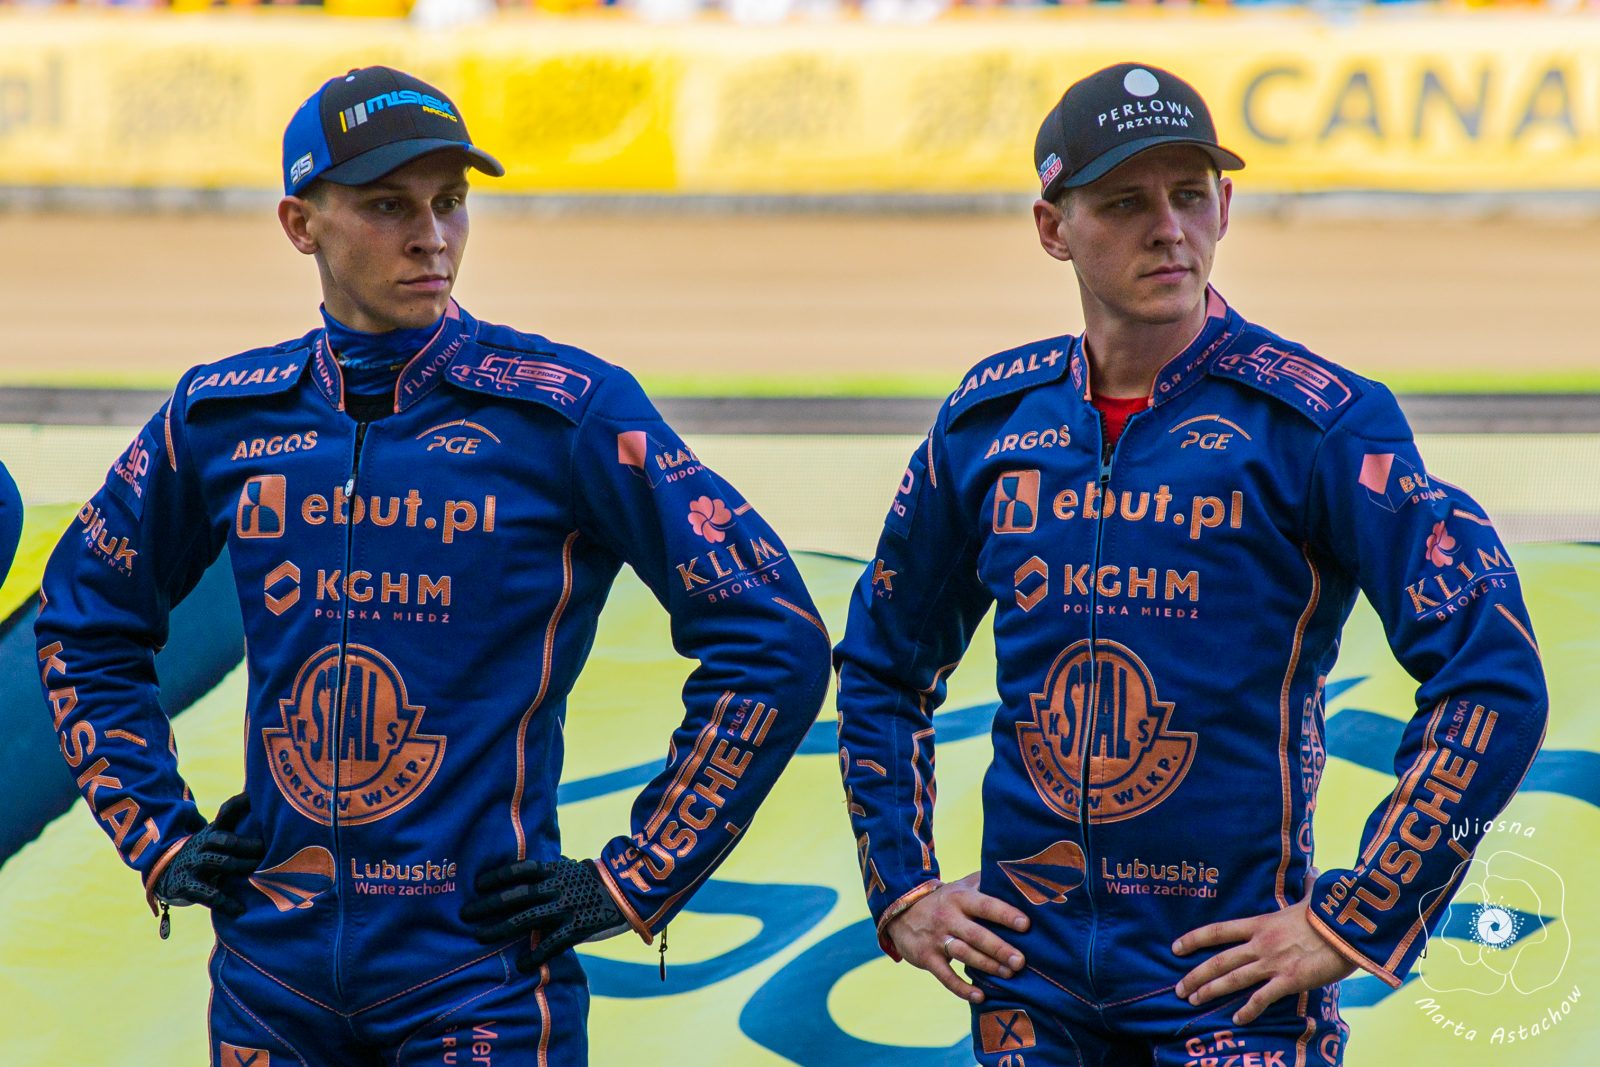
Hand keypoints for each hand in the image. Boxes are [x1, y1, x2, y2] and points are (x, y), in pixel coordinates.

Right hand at [153, 793, 263, 916]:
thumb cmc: (205, 851)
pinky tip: (240, 910)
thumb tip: (262, 797)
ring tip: (260, 873)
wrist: (164, 872)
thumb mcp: (218, 833)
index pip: (226, 812)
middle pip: (225, 840)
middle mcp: (203, 845)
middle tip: (268, 850)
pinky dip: (226, 903)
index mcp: (213, 831)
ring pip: (220, 862)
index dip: (240, 803)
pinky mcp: (186, 886)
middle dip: (248, 845)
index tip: (256, 798)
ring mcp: (194, 865)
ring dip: (241, 867)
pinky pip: (209, 894)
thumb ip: (239, 819)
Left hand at [460, 856, 626, 973]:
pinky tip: (521, 965)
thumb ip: (550, 871)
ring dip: (500, 928)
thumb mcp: (572, 868)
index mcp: (554, 870)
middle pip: (516, 896)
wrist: (628, 891)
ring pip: (527, 918)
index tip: (477, 884)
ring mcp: (566, 908)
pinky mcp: (577, 928)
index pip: (519, 870)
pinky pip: (552, 944)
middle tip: (465, 913)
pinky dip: (535, 955)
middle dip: (488, 905)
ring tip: (480, 937)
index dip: (497, 877)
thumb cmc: (595, 880)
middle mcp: (556, 887)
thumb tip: (529, 872)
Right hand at [884, 872, 1030, 1003]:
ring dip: (987, 966)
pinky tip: (979, 996)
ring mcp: (937, 939)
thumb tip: (1016, 879)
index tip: (1025, 924)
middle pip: (977, 934)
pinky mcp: (927, 958)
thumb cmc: (943, 900)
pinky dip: (962, 988)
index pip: (985, 905)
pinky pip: (946, 976)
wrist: (901, 910)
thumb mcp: (960, 886)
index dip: (1005, 914)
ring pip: (964, 954)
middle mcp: (948, 917)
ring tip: (1008, 975)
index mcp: (960, 898)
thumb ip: (984, 882)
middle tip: (1021, 961)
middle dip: (1000, 948)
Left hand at [1171, 896, 1354, 1024]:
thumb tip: (1316, 872)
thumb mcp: (1313, 898)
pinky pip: (1262, 998)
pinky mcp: (1289, 980)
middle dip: (1196, 975)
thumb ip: (1308, 888)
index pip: (1218, 931)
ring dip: (1210, 991)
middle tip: (1179, 988)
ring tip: (1193, 1000)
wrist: (1349, 927)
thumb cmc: (1331, 912)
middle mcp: (1260, 943)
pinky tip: (1236, 1019)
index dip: (1193, 939)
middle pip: (1219, 960)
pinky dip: (1247, 1010)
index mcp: (1260, 923)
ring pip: (1232, 979)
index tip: (1175, 947)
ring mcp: (1272, 963)